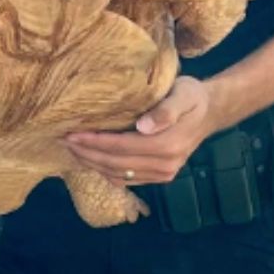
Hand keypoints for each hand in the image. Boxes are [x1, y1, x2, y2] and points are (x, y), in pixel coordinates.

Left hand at [65, 77, 229, 184]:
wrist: (210, 111)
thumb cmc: (192, 97)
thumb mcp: (183, 95)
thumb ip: (165, 111)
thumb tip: (142, 127)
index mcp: (167, 146)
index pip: (121, 147)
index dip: (95, 143)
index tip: (72, 135)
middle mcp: (164, 165)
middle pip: (116, 164)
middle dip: (88, 154)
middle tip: (63, 142)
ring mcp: (163, 174)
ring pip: (119, 174)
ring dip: (93, 164)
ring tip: (72, 150)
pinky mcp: (160, 176)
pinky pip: (128, 178)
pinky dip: (107, 171)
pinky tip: (92, 160)